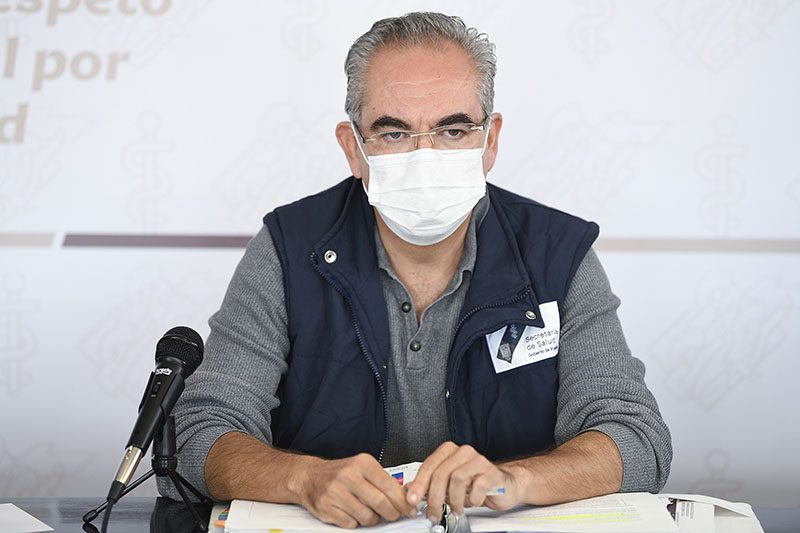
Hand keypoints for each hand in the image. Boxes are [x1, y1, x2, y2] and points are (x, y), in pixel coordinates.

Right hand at [298, 453, 416, 527]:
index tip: (410, 509)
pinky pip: (351, 524)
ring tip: (368, 511)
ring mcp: (336, 492)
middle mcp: (349, 476)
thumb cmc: (340, 473)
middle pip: (381, 503)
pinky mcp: (327, 508)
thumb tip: (405, 495)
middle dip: (392, 513)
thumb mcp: (362, 468)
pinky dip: (355, 522)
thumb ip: (383, 480)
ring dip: (373, 519)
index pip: (390, 486)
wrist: (310, 477)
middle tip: (394, 515)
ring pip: (367, 517)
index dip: (403, 502)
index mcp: (362, 463)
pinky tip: (353, 513)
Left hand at [405, 442, 520, 521]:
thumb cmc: (475, 483)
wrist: (503, 484)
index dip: (418, 484)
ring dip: (454, 500)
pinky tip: (472, 501)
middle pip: (441, 474)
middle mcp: (463, 452)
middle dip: (434, 498)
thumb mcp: (448, 484)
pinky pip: (477, 487)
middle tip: (433, 513)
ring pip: (457, 479)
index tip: (412, 500)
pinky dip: (472, 499)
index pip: (428, 465)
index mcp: (449, 451)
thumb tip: (409, 491)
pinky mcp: (492, 472)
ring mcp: (478, 460)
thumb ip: (430, 484)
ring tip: (456, 508)